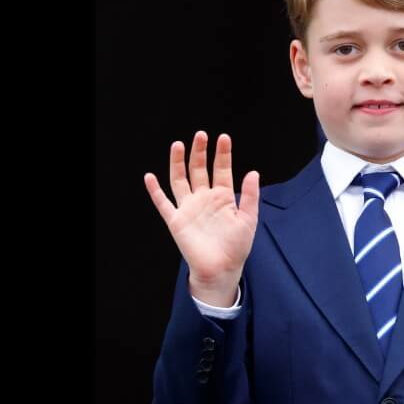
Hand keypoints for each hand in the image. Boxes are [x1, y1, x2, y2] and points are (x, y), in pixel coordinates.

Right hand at [143, 132, 260, 306]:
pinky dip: (155, 190)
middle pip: (199, 170)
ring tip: (178, 145)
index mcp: (223, 197)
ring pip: (180, 180)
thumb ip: (250, 195)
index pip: (221, 170)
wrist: (221, 269)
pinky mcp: (176, 220)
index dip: (222, 154)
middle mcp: (204, 199)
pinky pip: (163, 203)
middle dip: (199, 152)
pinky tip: (150, 177)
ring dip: (178, 163)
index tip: (223, 138)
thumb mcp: (249, 219)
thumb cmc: (237, 246)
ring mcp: (189, 208)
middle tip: (200, 135)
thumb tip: (253, 172)